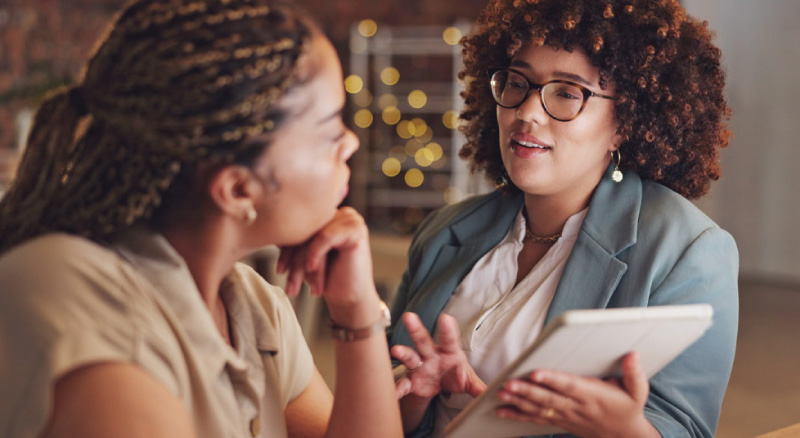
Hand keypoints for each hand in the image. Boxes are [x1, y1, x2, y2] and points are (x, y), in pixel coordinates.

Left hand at [277, 207, 378, 326]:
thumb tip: (266, 228)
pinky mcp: (356, 228)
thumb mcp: (304, 256)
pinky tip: (311, 270)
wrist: (350, 298)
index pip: (301, 226)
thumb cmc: (327, 279)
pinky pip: (325, 237)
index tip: (280, 270)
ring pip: (313, 236)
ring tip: (297, 287)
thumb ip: (293, 238)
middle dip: (294, 259)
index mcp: (329, 215)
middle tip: (289, 286)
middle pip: (307, 231)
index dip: (287, 247)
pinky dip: (315, 254)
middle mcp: (340, 213)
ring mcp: (350, 219)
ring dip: (302, 264)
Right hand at [391, 312, 485, 399]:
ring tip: (395, 349)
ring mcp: (420, 366)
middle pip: (424, 340)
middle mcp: (432, 355)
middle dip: (416, 328)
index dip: (448, 329)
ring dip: (403, 352)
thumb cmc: (455, 375)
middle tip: (409, 316)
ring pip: (410, 356)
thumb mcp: (470, 381)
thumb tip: (501, 393)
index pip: (450, 339)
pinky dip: (398, 388)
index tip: (446, 317)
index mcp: (449, 352)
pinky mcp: (412, 380)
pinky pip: (404, 383)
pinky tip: (394, 392)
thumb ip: (481, 388)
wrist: (438, 387)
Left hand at [495, 352, 658, 437]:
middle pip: (548, 399)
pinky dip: (518, 415)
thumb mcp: (638, 391)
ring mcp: (566, 416)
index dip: (553, 380)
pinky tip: (501, 410)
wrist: (624, 436)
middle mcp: (577, 406)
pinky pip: (536, 419)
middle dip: (527, 391)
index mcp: (593, 395)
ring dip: (518, 402)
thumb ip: (634, 373)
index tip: (536, 373)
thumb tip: (632, 354)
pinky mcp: (560, 421)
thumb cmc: (628, 408)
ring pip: (539, 409)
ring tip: (500, 392)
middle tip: (508, 384)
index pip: (569, 386)